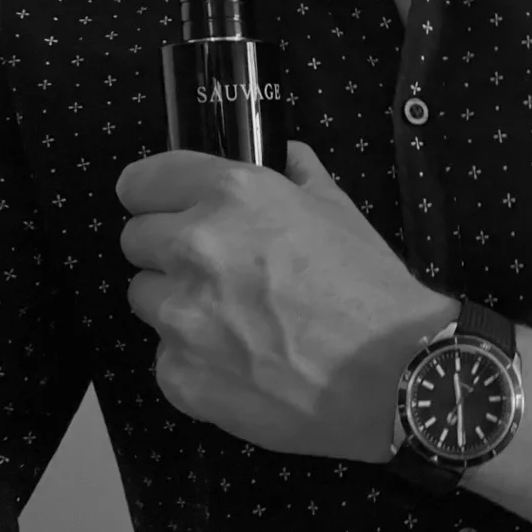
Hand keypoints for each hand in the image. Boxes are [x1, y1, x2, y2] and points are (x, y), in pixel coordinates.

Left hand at [116, 141, 458, 462]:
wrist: (395, 372)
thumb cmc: (372, 286)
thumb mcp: (339, 211)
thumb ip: (299, 175)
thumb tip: (285, 155)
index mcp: (230, 195)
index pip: (140, 182)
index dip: (153, 195)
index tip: (166, 208)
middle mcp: (192, 247)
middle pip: (135, 240)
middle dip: (168, 251)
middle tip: (217, 271)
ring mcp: (180, 317)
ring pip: (147, 299)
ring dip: (178, 305)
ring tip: (233, 322)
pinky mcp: (179, 376)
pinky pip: (166, 357)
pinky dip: (194, 359)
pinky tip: (242, 365)